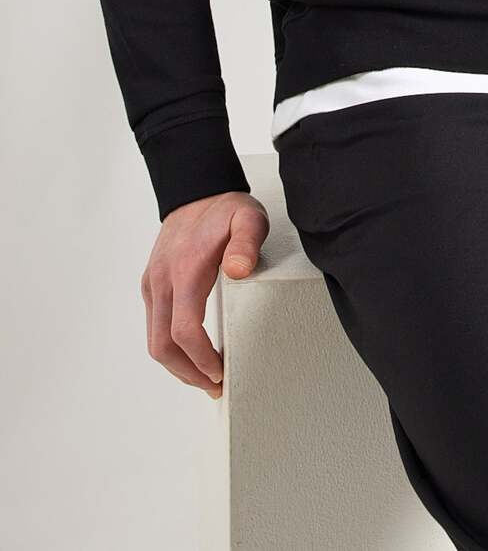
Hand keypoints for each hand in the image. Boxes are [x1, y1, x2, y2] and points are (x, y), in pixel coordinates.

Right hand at [140, 191, 269, 399]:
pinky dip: (170, 346)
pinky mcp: (152, 284)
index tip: (220, 372)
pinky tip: (192, 352)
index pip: (184, 330)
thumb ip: (247, 243)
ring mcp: (153, 283)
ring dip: (177, 364)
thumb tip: (239, 270)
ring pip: (154, 339)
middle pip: (162, 345)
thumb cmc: (225, 207)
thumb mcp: (248, 217)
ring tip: (205, 376)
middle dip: (187, 372)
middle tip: (215, 386)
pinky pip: (154, 325)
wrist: (196, 189)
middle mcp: (162, 281)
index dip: (200, 359)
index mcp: (185, 270)